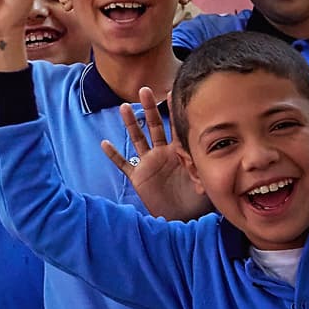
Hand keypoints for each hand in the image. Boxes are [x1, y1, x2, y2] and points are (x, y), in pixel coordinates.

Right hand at [101, 88, 209, 221]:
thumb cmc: (196, 200)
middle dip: (149, 108)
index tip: (170, 91)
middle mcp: (162, 153)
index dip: (172, 110)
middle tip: (144, 90)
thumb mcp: (203, 181)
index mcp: (179, 152)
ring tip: (124, 107)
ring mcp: (148, 163)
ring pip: (137, 139)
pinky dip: (114, 155)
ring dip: (130, 124)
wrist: (182, 218)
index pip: (175, 127)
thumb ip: (202, 166)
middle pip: (153, 126)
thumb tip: (201, 156)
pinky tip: (105, 144)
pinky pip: (123, 164)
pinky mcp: (138, 176)